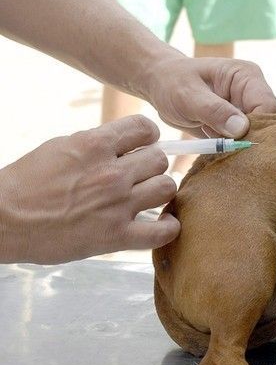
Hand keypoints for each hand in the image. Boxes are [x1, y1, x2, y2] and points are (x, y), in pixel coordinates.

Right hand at [0, 116, 178, 263]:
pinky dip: (169, 227)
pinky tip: (163, 222)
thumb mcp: (62, 147)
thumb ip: (98, 143)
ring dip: (160, 191)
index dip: (148, 136)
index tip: (143, 144)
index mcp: (95, 145)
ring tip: (147, 196)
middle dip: (151, 165)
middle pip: (159, 159)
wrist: (2, 221)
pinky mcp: (116, 237)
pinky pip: (163, 231)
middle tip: (138, 175)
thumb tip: (127, 142)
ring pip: (167, 187)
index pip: (145, 127)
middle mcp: (111, 173)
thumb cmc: (26, 184)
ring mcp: (117, 206)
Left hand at [142, 56, 275, 138]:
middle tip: (223, 147)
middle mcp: (253, 92)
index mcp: (247, 76)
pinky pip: (245, 141)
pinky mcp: (239, 123)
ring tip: (213, 141)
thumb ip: (214, 111)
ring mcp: (248, 108)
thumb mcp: (187, 95)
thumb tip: (241, 130)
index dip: (257, 128)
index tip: (235, 142)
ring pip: (257, 135)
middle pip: (268, 123)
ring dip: (238, 145)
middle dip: (248, 139)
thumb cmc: (172, 82)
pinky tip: (214, 145)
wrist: (160, 85)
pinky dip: (232, 148)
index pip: (268, 106)